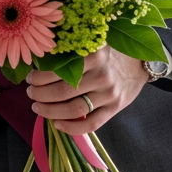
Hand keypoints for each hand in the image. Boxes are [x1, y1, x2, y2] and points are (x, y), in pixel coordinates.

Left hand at [26, 44, 146, 135]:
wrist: (141, 61)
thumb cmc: (109, 52)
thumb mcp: (91, 44)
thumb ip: (70, 52)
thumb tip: (39, 63)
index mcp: (93, 56)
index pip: (57, 71)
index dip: (38, 78)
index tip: (30, 78)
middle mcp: (101, 76)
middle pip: (61, 92)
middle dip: (39, 95)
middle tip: (30, 93)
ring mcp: (109, 94)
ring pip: (73, 110)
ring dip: (50, 111)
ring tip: (38, 107)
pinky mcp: (115, 108)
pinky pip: (91, 124)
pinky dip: (71, 128)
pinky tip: (57, 124)